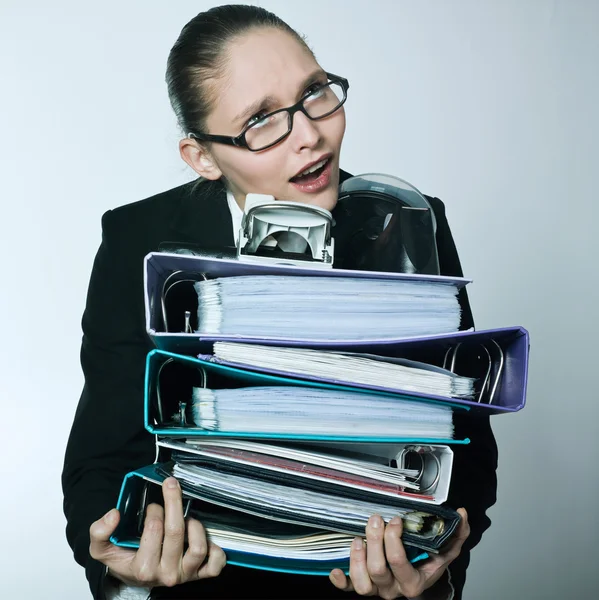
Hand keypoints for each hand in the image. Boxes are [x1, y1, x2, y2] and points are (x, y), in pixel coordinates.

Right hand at [89, 477, 225, 587]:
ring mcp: (185, 575)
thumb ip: (99, 531)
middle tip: (171, 486)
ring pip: (198, 547)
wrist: (134, 577)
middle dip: (174, 502)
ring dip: (194, 525)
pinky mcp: (199, 574)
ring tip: (186, 518)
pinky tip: (205, 536)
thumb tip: (114, 515)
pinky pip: (215, 565)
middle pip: (176, 533)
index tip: (152, 505)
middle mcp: (166, 574)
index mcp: (143, 568)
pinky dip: (217, 550)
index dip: (154, 510)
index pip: (153, 529)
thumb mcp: (102, 548)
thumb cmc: (124, 558)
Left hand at [329, 508, 468, 598]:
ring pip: (363, 583)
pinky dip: (341, 580)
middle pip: (378, 570)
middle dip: (374, 541)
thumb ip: (457, 534)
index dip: (393, 540)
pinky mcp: (363, 585)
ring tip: (358, 538)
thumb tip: (463, 513)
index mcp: (413, 581)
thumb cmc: (428, 562)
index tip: (395, 520)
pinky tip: (336, 569)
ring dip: (357, 558)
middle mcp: (393, 589)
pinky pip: (349, 588)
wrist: (418, 578)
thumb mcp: (445, 550)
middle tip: (375, 519)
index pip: (399, 562)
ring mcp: (376, 589)